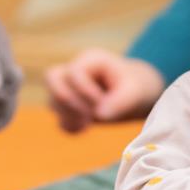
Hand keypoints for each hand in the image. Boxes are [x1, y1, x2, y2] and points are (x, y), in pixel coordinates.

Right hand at [46, 49, 163, 132]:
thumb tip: (99, 114)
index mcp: (91, 60)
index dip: (84, 92)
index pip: (74, 72)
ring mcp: (69, 90)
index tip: (102, 104)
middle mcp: (75, 72)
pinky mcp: (70, 108)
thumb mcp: (136, 91)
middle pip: (52, 78)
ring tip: (88, 124)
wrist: (138, 94)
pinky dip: (69, 126)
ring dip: (67, 115)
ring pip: (52, 100)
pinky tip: (84, 129)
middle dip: (66, 100)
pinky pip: (59, 118)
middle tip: (87, 115)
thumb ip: (120, 101)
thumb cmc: (137, 86)